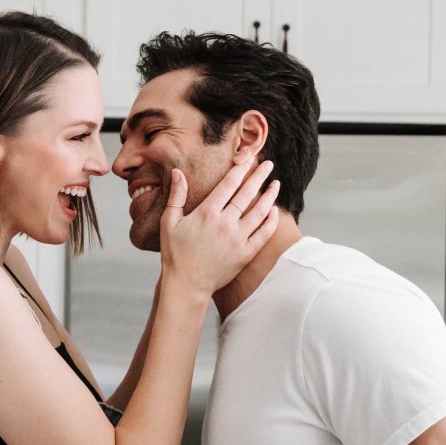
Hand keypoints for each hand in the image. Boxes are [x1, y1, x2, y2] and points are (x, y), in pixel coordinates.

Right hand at [159, 153, 280, 295]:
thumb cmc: (175, 253)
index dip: (240, 169)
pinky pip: (263, 235)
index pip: (229, 184)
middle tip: (268, 164)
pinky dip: (271, 222)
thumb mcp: (169, 222)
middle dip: (259, 176)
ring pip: (259, 212)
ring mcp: (237, 239)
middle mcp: (225, 223)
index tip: (249, 159)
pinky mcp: (245, 254)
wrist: (186, 284)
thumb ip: (176, 196)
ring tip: (276, 184)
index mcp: (207, 213)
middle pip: (247, 194)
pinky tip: (274, 212)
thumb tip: (178, 172)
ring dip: (269, 196)